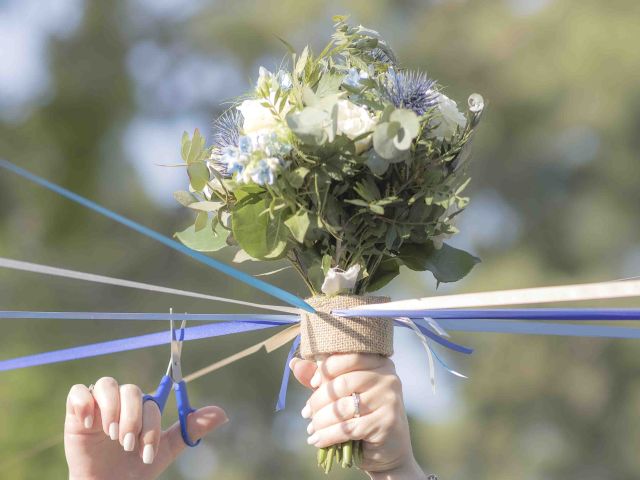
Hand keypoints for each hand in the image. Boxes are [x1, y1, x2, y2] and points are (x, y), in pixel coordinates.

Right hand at [64, 377, 227, 479]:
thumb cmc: (134, 469)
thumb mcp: (165, 450)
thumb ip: (189, 430)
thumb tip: (223, 413)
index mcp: (142, 407)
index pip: (151, 400)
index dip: (151, 424)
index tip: (147, 452)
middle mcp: (121, 402)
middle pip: (130, 390)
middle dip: (133, 419)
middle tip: (129, 445)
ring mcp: (99, 406)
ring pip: (106, 384)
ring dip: (112, 410)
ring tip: (114, 436)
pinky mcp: (76, 414)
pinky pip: (78, 392)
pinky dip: (84, 403)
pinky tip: (91, 426)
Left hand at [290, 354, 426, 478]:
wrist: (388, 452)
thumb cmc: (362, 417)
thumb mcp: (342, 394)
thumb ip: (321, 378)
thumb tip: (294, 363)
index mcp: (379, 363)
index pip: (348, 357)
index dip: (326, 369)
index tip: (313, 383)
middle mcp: (388, 378)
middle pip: (343, 383)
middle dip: (318, 400)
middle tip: (306, 413)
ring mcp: (389, 400)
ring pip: (343, 407)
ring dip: (320, 420)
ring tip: (311, 428)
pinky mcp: (386, 423)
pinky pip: (348, 428)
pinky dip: (327, 436)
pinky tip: (316, 440)